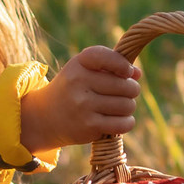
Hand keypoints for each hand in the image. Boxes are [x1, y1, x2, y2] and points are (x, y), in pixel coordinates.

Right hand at [18, 46, 140, 153]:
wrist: (46, 117)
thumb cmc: (74, 88)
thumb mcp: (85, 69)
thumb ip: (112, 65)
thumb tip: (137, 74)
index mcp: (79, 63)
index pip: (107, 57)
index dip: (124, 65)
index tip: (127, 72)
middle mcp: (79, 82)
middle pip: (127, 86)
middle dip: (131, 90)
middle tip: (122, 93)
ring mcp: (83, 105)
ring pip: (128, 105)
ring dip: (128, 107)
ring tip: (117, 107)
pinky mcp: (89, 126)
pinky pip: (124, 123)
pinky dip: (127, 122)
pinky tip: (119, 120)